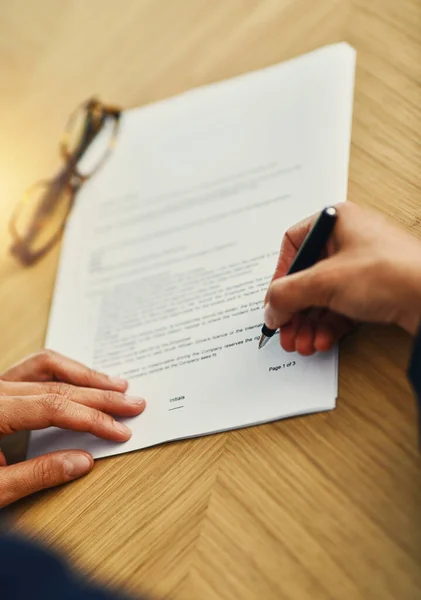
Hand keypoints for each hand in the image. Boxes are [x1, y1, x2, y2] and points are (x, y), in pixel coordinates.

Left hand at [0, 350, 145, 506]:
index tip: (120, 430)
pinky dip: (63, 373)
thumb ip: (36, 475)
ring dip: (83, 375)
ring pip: (44, 366)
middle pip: (55, 383)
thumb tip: (83, 461)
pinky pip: (33, 370)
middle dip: (99, 394)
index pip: (52, 406)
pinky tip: (81, 381)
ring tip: (115, 383)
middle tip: (133, 403)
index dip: (92, 417)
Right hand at [265, 202, 420, 354]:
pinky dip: (329, 326)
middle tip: (287, 333)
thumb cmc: (391, 272)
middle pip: (306, 278)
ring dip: (309, 324)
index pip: (293, 246)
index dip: (280, 277)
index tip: (275, 302)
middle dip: (294, 311)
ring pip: (323, 297)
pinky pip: (342, 307)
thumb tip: (270, 309)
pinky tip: (323, 341)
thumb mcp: (325, 281)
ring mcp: (363, 266)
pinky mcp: (376, 289)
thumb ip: (287, 295)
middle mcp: (348, 240)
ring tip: (304, 343)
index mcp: (335, 221)